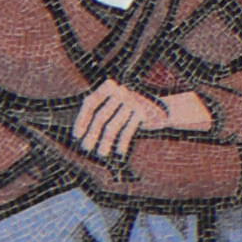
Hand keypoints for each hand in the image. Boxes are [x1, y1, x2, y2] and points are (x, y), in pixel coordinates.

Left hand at [73, 81, 204, 161]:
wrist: (164, 110)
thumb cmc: (133, 111)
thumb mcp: (116, 107)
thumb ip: (100, 113)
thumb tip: (79, 134)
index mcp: (110, 88)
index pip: (90, 103)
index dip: (81, 119)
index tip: (77, 135)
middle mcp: (120, 92)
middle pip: (101, 117)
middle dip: (92, 135)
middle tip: (86, 148)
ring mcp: (133, 101)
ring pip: (113, 126)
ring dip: (105, 142)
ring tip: (101, 153)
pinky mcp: (143, 112)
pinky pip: (128, 130)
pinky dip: (122, 142)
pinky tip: (119, 152)